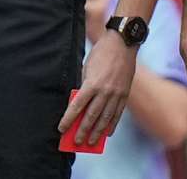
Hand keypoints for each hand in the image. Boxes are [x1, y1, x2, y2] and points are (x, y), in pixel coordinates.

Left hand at [58, 30, 136, 144]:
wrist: (122, 44)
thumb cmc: (100, 55)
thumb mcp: (87, 69)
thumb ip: (84, 86)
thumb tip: (79, 104)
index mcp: (91, 84)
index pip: (77, 106)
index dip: (68, 119)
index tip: (62, 129)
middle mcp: (105, 91)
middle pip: (92, 116)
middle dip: (83, 130)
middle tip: (77, 142)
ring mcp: (117, 94)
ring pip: (106, 118)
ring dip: (98, 131)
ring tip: (91, 142)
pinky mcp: (125, 94)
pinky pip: (118, 113)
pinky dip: (112, 124)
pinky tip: (107, 132)